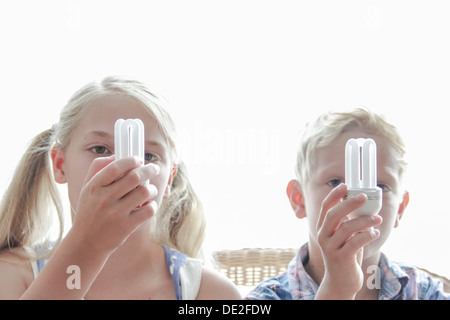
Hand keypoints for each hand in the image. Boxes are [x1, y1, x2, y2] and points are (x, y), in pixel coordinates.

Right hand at [70, 155, 159, 255]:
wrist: (86, 243)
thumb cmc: (89, 212)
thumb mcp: (87, 189)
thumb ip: (97, 169)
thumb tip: (116, 156)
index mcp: (94, 187)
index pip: (116, 167)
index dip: (131, 160)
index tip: (139, 159)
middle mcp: (104, 199)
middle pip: (134, 177)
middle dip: (148, 170)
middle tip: (153, 168)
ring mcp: (116, 214)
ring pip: (143, 192)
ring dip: (152, 188)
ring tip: (150, 189)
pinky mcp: (126, 227)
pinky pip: (148, 211)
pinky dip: (152, 205)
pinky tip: (149, 205)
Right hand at [315, 184, 381, 298]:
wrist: (341, 282)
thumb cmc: (345, 256)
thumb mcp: (343, 237)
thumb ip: (347, 223)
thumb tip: (361, 205)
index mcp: (322, 229)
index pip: (325, 208)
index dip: (334, 195)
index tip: (345, 185)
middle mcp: (323, 237)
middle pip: (334, 215)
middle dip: (349, 203)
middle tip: (364, 196)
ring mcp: (330, 248)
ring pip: (346, 228)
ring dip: (364, 221)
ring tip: (377, 219)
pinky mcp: (341, 258)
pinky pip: (355, 242)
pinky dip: (367, 235)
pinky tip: (375, 232)